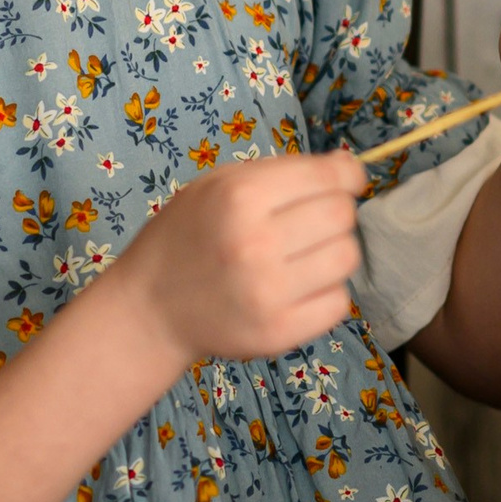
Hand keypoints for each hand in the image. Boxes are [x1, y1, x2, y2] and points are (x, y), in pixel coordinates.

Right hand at [110, 153, 366, 361]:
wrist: (150, 307)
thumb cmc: (189, 235)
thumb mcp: (219, 185)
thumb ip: (284, 171)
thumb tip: (350, 168)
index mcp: (240, 197)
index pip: (328, 178)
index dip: (348, 177)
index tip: (346, 183)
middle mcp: (255, 243)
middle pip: (342, 216)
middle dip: (336, 214)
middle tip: (310, 224)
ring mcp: (267, 293)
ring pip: (347, 259)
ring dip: (334, 253)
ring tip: (303, 257)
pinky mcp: (277, 333)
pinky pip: (338, 303)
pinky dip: (326, 293)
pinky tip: (298, 289)